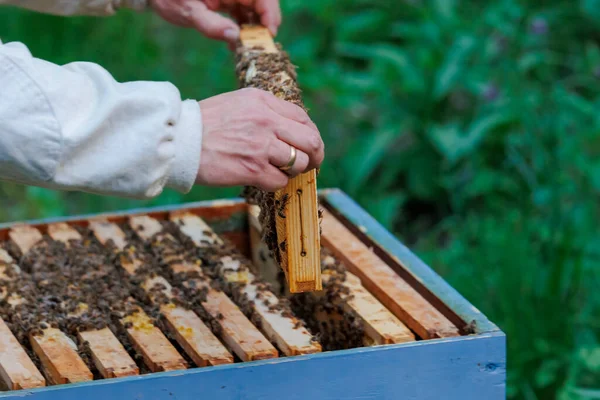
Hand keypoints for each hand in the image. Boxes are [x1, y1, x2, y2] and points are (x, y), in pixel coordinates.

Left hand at [151, 0, 281, 43]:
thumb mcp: (188, 12)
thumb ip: (212, 25)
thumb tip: (235, 38)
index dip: (271, 14)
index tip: (269, 35)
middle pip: (263, 3)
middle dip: (265, 24)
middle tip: (260, 46)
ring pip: (255, 9)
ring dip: (255, 28)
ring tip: (248, 46)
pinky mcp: (229, 0)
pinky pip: (244, 12)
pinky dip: (245, 27)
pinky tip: (239, 41)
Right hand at [196, 88, 323, 190]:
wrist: (178, 140)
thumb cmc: (205, 124)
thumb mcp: (238, 103)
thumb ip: (266, 111)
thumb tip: (292, 130)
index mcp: (263, 101)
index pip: (303, 119)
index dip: (311, 136)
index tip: (309, 146)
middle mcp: (266, 121)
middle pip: (311, 141)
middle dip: (315, 156)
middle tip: (310, 164)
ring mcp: (261, 145)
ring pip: (299, 163)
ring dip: (292, 171)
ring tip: (276, 169)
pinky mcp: (253, 168)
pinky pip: (280, 181)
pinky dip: (275, 183)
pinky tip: (261, 178)